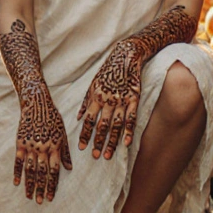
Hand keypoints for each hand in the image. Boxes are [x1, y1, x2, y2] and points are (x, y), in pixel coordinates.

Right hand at [14, 82, 71, 202]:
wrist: (36, 104)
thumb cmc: (53, 118)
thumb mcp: (63, 133)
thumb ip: (65, 151)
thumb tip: (69, 168)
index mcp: (55, 147)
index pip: (54, 170)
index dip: (52, 185)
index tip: (50, 197)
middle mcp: (43, 148)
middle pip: (42, 173)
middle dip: (41, 189)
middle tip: (39, 202)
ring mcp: (30, 146)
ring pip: (30, 169)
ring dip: (29, 184)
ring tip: (29, 196)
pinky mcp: (20, 143)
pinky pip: (18, 161)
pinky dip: (17, 172)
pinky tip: (17, 183)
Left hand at [77, 40, 142, 159]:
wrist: (126, 56)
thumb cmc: (107, 72)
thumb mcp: (92, 84)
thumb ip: (86, 102)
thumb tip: (78, 118)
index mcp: (96, 97)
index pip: (89, 120)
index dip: (85, 135)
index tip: (81, 148)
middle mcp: (108, 100)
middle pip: (102, 125)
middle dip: (98, 142)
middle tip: (95, 156)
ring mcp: (122, 100)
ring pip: (115, 125)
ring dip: (112, 141)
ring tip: (108, 155)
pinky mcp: (134, 99)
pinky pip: (131, 118)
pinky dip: (128, 131)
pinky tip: (126, 143)